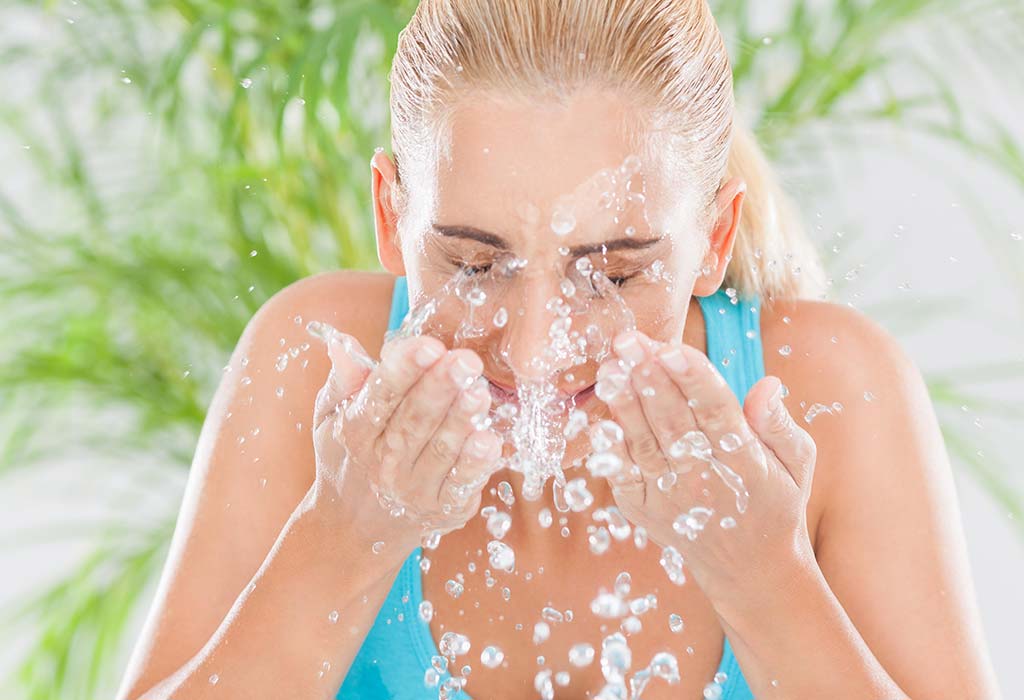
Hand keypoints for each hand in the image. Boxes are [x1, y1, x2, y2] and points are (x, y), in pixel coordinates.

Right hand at [311, 330, 502, 556]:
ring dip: (462, 421)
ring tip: (479, 392)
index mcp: (356, 433)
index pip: (380, 396)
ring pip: (440, 451)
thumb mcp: (333, 417)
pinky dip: (476, 465)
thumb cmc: (350, 457)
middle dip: (441, 389)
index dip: (404, 370)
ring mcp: (415, 489)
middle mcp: (384, 463)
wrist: (356, 528)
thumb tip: (343, 343)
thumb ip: (345, 380)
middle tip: (465, 361)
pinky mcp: (444, 509)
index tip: (428, 345)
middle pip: (414, 421)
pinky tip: (490, 441)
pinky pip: (462, 484)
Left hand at [593, 329, 816, 606]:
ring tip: (610, 368)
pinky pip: (621, 474)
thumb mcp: (796, 464)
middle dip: (649, 377)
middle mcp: (705, 480)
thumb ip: (779, 425)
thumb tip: (767, 384)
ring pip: (643, 443)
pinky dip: (608, 448)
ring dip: (623, 404)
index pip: (717, 412)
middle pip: (673, 421)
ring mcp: (669, 497)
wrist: (748, 569)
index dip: (694, 380)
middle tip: (629, 341)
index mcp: (746, 462)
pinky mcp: (643, 508)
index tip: (674, 349)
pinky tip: (598, 418)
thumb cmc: (773, 500)